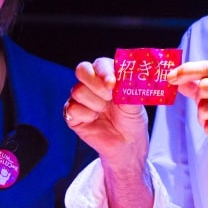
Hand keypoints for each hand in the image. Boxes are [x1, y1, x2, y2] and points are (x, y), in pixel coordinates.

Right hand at [64, 58, 149, 176]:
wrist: (127, 144)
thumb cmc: (132, 120)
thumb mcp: (136, 102)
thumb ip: (130, 87)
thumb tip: (128, 74)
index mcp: (108, 76)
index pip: (99, 64)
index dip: (104, 71)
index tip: (112, 83)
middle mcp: (92, 84)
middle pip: (82, 70)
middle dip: (95, 82)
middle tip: (109, 96)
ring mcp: (81, 99)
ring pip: (78, 90)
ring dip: (95, 103)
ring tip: (105, 111)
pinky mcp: (72, 114)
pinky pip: (72, 108)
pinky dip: (86, 115)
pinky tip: (95, 120)